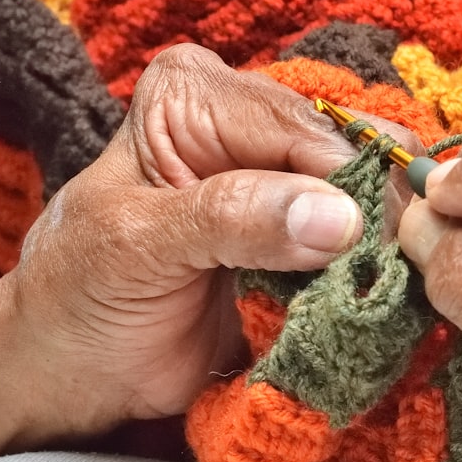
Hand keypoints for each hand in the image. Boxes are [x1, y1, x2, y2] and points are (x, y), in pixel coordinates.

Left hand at [0, 44, 372, 461]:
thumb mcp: (136, 246)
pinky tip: (373, 300)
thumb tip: (340, 216)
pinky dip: (379, 273)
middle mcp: (251, 122)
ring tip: (375, 295)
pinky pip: (372, 241)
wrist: (77, 366)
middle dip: (376, 214)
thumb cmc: (81, 294)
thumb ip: (230, 219)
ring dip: (385, 249)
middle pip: (355, 150)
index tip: (370, 252)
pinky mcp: (311, 235)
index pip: (303, 127)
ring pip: (379, 195)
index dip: (347, 184)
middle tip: (379, 279)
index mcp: (197, 95)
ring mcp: (288, 180)